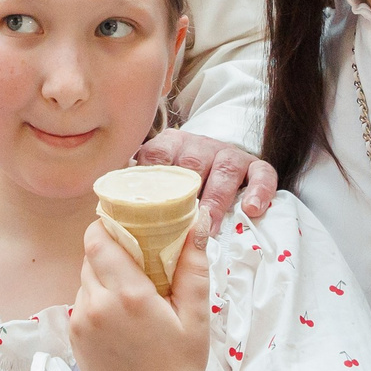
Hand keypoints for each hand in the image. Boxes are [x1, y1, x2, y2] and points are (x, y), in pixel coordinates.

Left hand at [68, 220, 211, 370]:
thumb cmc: (182, 367)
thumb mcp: (195, 315)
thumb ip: (193, 265)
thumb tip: (198, 221)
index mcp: (127, 295)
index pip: (98, 240)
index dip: (106, 226)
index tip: (123, 224)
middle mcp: (96, 306)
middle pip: (90, 258)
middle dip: (109, 252)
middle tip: (135, 258)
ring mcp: (80, 326)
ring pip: (84, 282)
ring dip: (102, 278)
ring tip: (130, 293)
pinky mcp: (74, 342)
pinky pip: (81, 307)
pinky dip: (96, 302)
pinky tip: (120, 319)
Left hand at [134, 130, 273, 231]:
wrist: (218, 160)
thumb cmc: (181, 182)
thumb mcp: (159, 179)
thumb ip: (139, 190)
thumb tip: (109, 208)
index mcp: (169, 146)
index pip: (157, 155)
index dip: (152, 177)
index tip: (144, 203)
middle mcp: (199, 146)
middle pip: (192, 163)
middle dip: (187, 193)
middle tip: (180, 223)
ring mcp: (228, 153)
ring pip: (224, 169)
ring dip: (218, 197)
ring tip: (212, 224)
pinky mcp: (254, 165)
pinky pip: (262, 173)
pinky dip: (259, 190)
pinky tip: (252, 209)